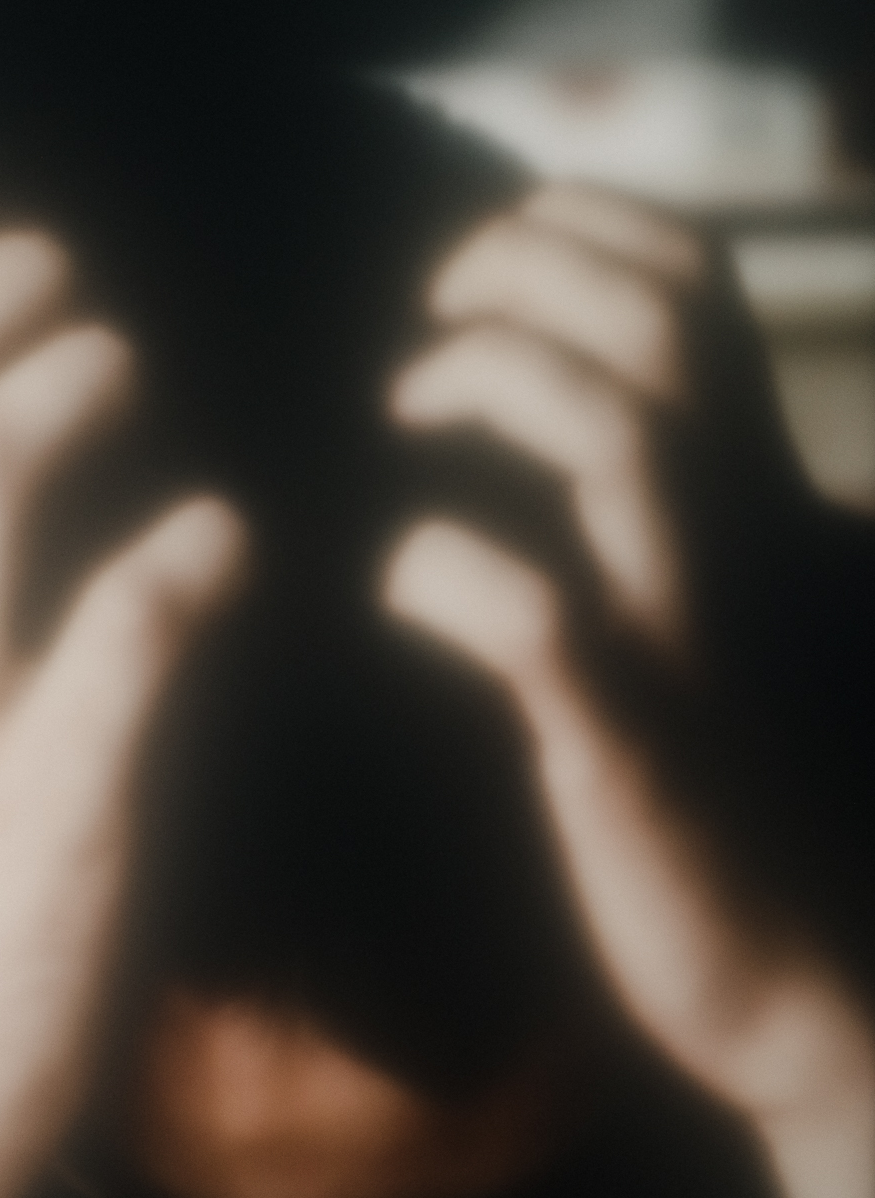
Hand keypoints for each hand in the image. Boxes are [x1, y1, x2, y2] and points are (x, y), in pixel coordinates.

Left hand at [381, 182, 874, 1197]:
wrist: (799, 971)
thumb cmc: (720, 780)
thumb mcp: (701, 610)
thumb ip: (637, 508)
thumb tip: (524, 421)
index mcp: (749, 495)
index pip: (696, 288)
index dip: (585, 226)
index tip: (486, 247)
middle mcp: (736, 539)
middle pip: (660, 323)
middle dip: (523, 268)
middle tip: (430, 308)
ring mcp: (689, 634)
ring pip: (622, 436)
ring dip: (492, 381)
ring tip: (407, 404)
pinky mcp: (633, 743)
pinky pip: (537, 614)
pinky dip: (442, 565)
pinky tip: (397, 574)